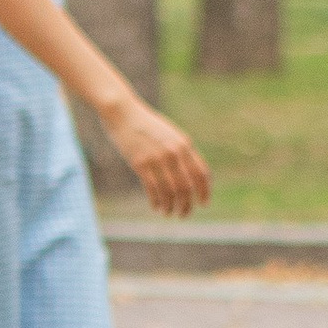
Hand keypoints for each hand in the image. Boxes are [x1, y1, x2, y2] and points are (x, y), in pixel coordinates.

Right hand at [108, 95, 210, 218]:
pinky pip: (152, 189)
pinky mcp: (140, 163)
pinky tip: (156, 207)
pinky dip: (156, 201)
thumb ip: (182, 151)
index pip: (201, 173)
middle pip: (186, 186)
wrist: (123, 113)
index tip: (203, 203)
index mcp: (184, 144)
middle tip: (183, 214)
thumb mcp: (170, 134)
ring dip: (170, 206)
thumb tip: (191, 174)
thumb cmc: (147, 124)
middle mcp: (173, 152)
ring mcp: (156, 158)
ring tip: (169, 213)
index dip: (204, 191)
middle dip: (186, 204)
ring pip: (169, 191)